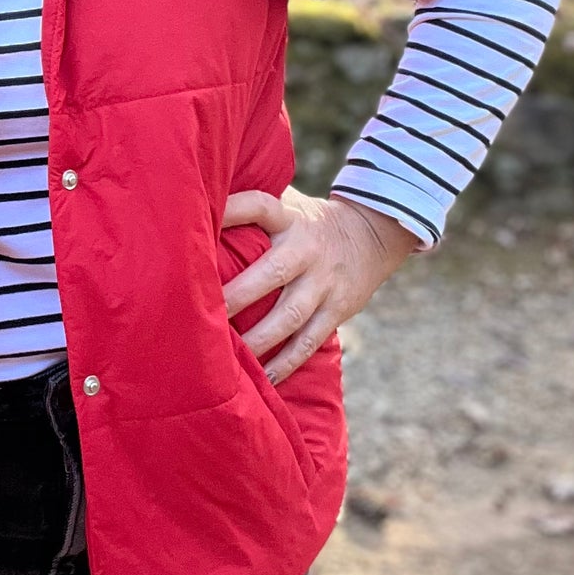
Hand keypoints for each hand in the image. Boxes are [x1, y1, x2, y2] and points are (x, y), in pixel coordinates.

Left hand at [221, 188, 420, 384]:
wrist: (372, 236)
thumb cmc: (307, 221)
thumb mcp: (288, 202)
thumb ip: (252, 203)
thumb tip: (201, 196)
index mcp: (290, 218)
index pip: (260, 206)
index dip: (233, 210)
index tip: (202, 220)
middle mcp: (306, 250)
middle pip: (272, 273)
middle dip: (237, 295)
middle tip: (201, 314)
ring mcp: (324, 283)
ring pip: (290, 316)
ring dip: (258, 338)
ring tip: (227, 356)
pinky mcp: (336, 310)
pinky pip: (309, 341)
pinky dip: (286, 362)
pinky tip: (263, 378)